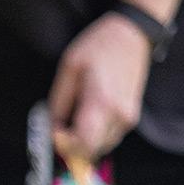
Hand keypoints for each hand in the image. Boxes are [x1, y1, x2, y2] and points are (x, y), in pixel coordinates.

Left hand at [50, 12, 152, 162]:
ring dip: (82, 141)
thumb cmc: (99, 46)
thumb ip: (58, 101)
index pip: (83, 144)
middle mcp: (119, 114)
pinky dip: (94, 134)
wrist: (132, 33)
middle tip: (58, 131)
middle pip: (91, 150)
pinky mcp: (131, 116)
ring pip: (100, 147)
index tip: (53, 133)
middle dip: (71, 146)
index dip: (64, 145)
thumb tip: (51, 126)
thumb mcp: (69, 68)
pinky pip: (108, 137)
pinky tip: (86, 117)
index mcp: (102, 102)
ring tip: (71, 120)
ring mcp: (128, 117)